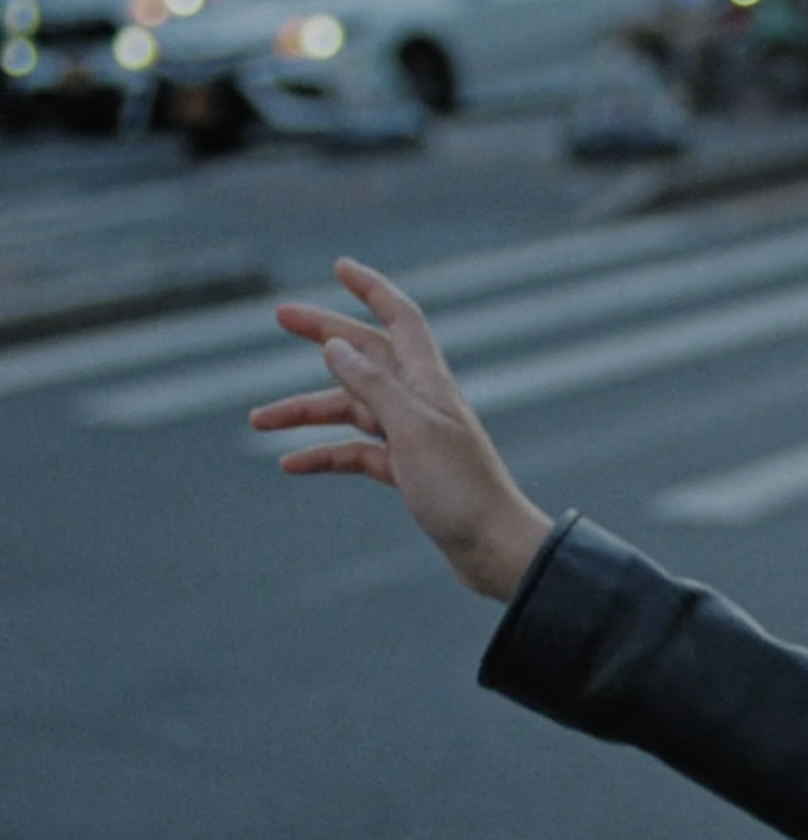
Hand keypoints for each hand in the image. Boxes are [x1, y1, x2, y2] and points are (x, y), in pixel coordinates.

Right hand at [249, 257, 552, 601]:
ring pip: (352, 410)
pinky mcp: (407, 472)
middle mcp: (421, 402)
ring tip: (256, 420)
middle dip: (325, 333)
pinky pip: (356, 454)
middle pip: (367, 355)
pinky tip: (289, 464)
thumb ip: (373, 385)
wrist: (495, 550)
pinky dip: (324, 456)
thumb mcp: (411, 431)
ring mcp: (413, 437)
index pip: (401, 319)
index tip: (339, 266)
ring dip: (306, 412)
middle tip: (280, 315)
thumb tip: (336, 345)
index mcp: (430, 383)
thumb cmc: (462, 490)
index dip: (372, 289)